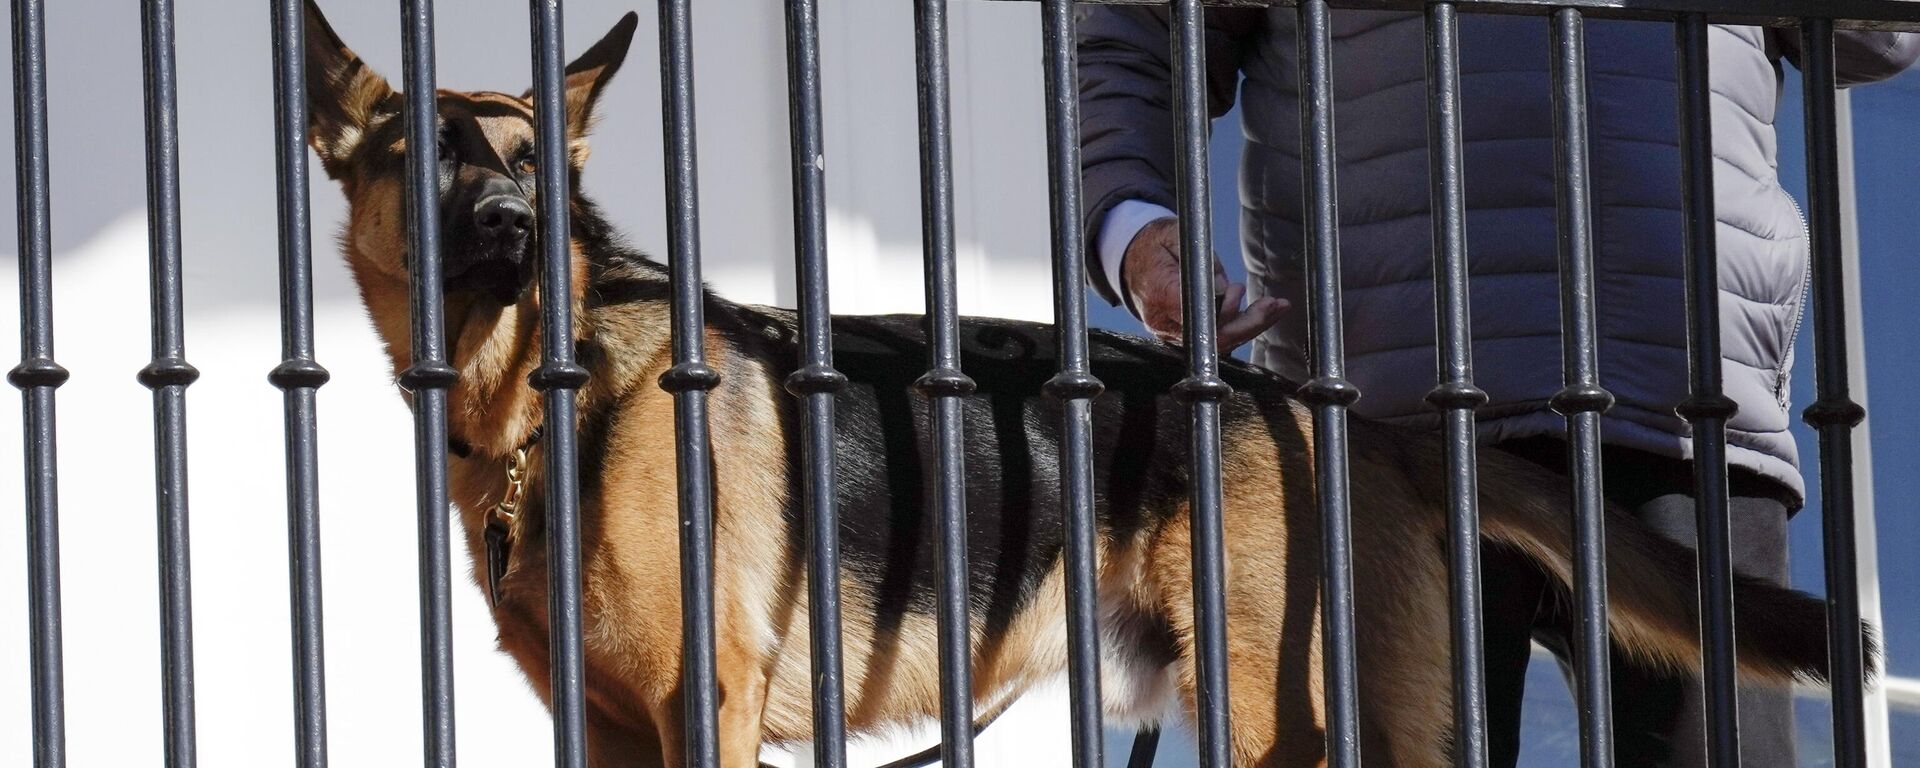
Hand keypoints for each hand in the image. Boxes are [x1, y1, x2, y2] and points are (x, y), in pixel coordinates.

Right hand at [1121, 217, 1287, 351]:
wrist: (1130, 258)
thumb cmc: (1153, 244)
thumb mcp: (1173, 234)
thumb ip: (1200, 261)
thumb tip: (1224, 289)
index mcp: (1159, 294)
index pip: (1196, 316)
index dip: (1223, 312)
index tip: (1238, 292)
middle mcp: (1164, 322)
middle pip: (1212, 338)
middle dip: (1248, 324)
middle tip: (1274, 306)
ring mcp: (1173, 332)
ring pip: (1219, 342)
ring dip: (1251, 326)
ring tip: (1276, 306)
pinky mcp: (1184, 334)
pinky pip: (1216, 338)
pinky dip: (1241, 327)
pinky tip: (1262, 313)